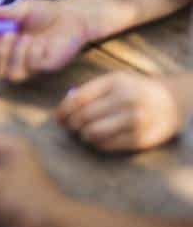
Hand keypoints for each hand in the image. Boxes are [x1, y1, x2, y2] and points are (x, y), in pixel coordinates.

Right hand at [0, 0, 95, 82]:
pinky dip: (33, 54)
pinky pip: (34, 67)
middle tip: (7, 34)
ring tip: (26, 37)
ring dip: (15, 56)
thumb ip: (5, 12)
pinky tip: (40, 42)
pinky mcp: (48, 66)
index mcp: (3, 47)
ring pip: (13, 75)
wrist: (71, 15)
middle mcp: (15, 60)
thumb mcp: (22, 9)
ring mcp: (31, 66)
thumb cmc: (44, 13)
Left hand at [57, 72, 184, 152]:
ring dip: (82, 135)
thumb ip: (90, 91)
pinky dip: (96, 143)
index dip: (63, 110)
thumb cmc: (131, 90)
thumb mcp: (113, 81)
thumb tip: (63, 109)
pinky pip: (107, 145)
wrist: (169, 102)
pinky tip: (96, 139)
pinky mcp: (140, 139)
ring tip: (82, 133)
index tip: (58, 118)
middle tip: (69, 127)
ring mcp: (135, 120)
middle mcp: (126, 100)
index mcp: (115, 82)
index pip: (79, 99)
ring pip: (93, 133)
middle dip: (71, 124)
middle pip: (84, 117)